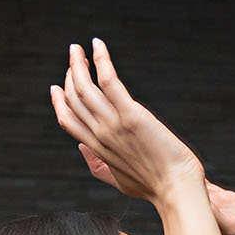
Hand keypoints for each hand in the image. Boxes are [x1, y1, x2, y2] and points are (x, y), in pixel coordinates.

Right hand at [52, 39, 201, 202]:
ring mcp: (113, 124)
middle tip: (73, 57)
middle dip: (70, 75)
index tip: (57, 87)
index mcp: (97, 149)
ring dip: (78, 63)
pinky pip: (109, 81)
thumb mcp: (119, 180)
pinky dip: (101, 60)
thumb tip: (82, 149)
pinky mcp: (131, 114)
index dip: (59, 101)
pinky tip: (98, 45)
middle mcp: (100, 134)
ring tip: (78, 48)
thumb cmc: (154, 186)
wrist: (176, 189)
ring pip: (84, 87)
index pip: (68, 120)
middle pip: (73, 99)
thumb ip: (97, 166)